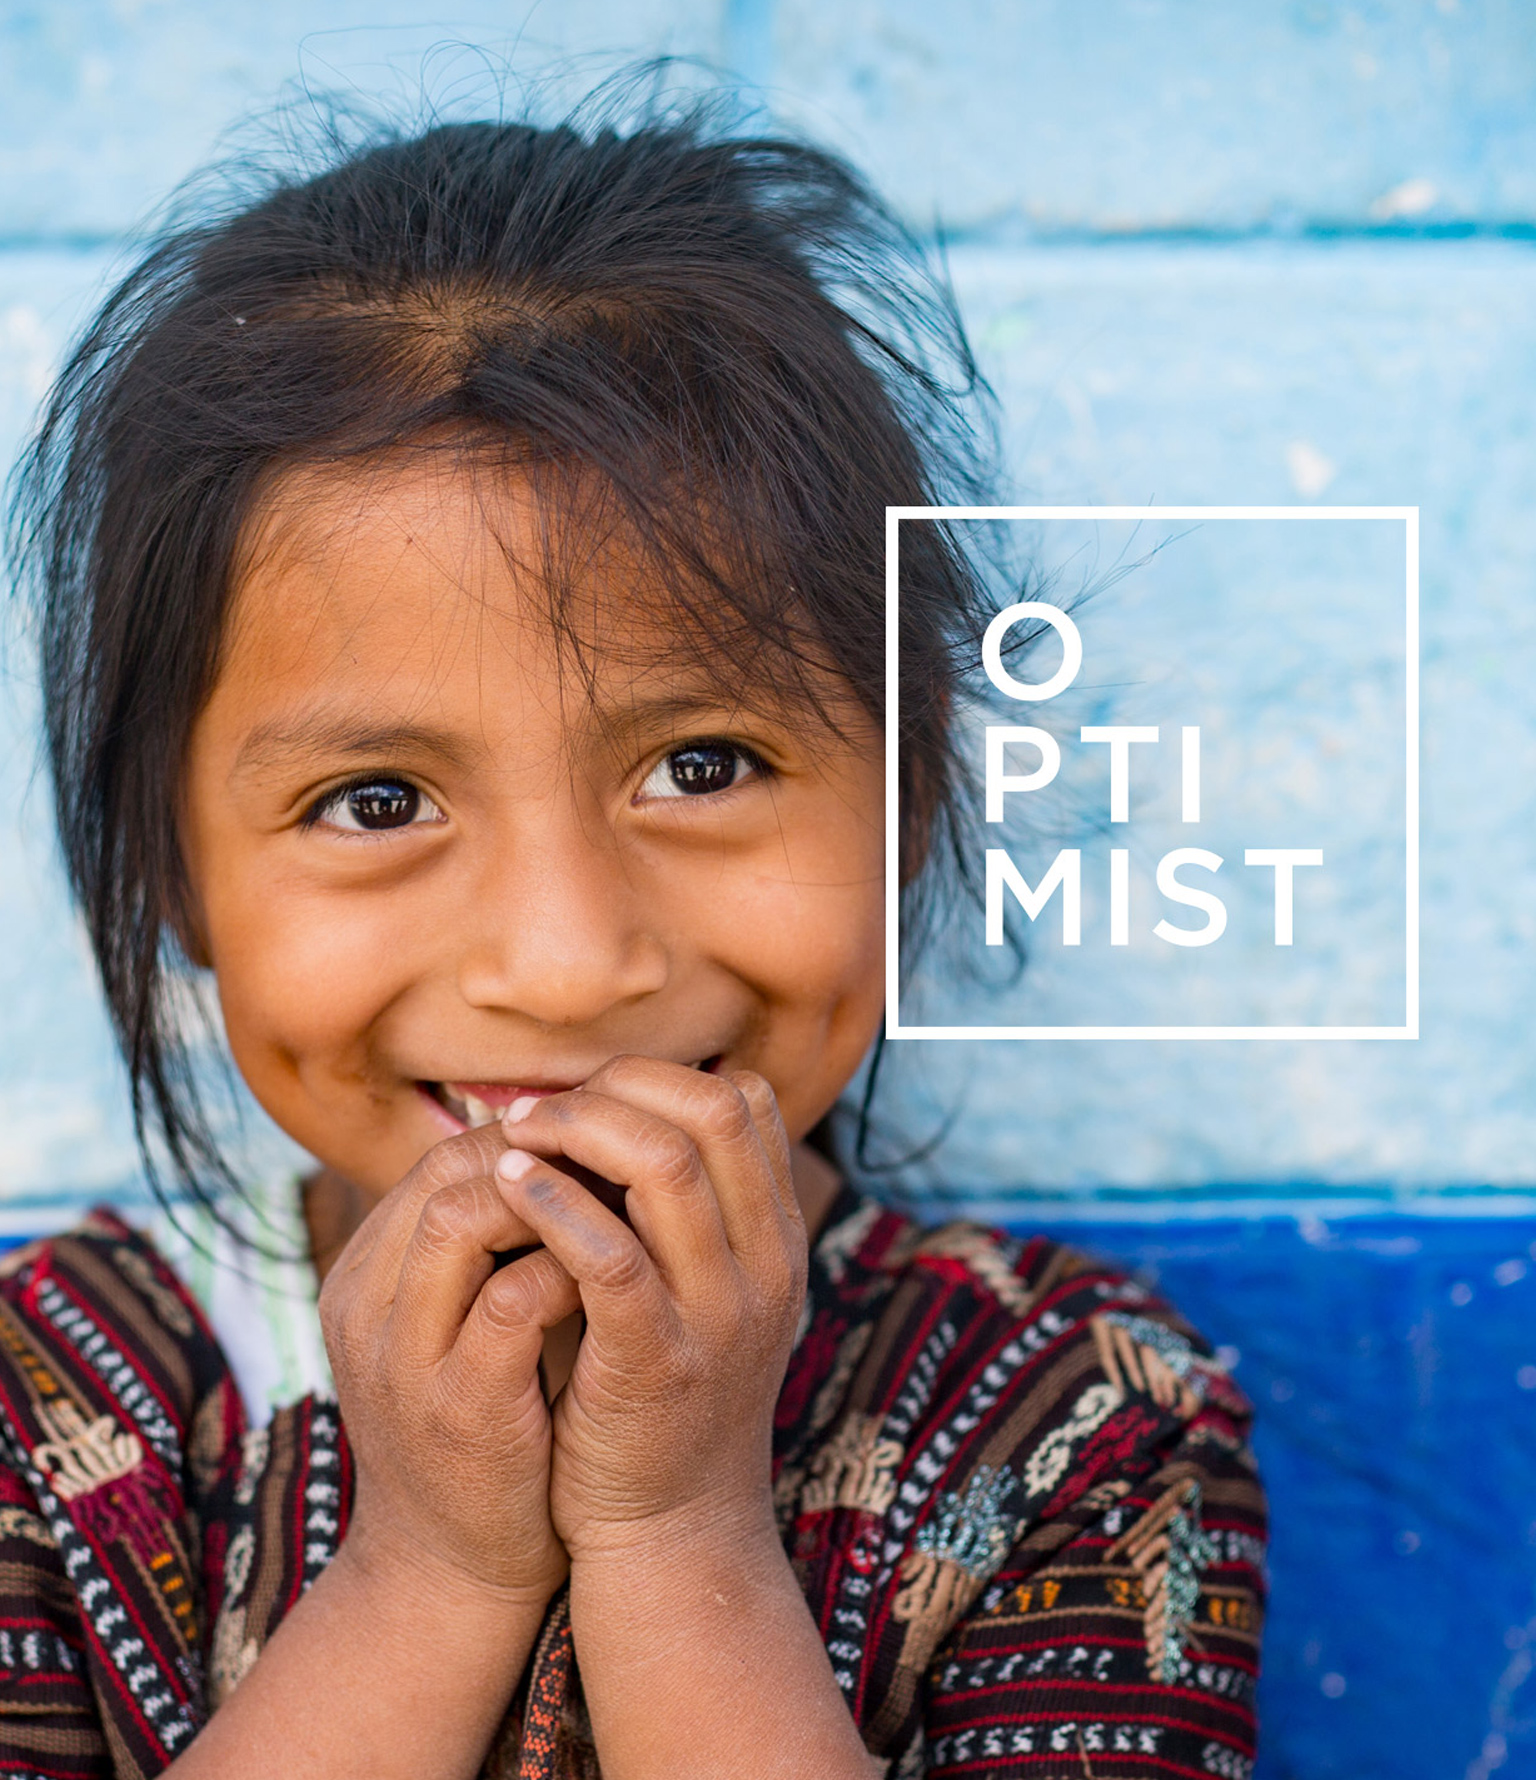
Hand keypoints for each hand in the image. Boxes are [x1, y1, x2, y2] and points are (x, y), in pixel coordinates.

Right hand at [317, 1124, 579, 1605]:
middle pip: (444, 1170)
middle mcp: (365, 1308)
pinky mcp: (458, 1409)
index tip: (602, 1147)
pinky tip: (622, 1274)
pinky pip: (514, 1300)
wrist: (451, 1571)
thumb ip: (486, 1248)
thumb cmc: (478, 1426)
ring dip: (554, 1201)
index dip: (530, 1138)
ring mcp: (403, 1359)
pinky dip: (571, 1270)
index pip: (441, 1158)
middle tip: (620, 1166)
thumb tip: (568, 1149)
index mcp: (362, 1280)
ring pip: (460, 1218)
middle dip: (544, 1156)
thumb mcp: (456, 1326)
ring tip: (620, 1210)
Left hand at [492, 1059, 807, 1561]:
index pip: (746, 1102)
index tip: (591, 1093)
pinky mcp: (655, 1360)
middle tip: (544, 1106)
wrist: (673, 1531)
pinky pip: (608, 1254)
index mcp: (777, 1239)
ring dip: (578, 1131)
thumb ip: (685, 1214)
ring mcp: (718, 1313)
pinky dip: (552, 1204)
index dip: (661, 1077)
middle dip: (620, 1088)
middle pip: (713, 1113)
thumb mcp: (707, 1294)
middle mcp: (766, 1265)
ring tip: (515, 1135)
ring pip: (665, 1166)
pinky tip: (506, 1188)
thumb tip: (616, 1111)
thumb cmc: (665, 1396)